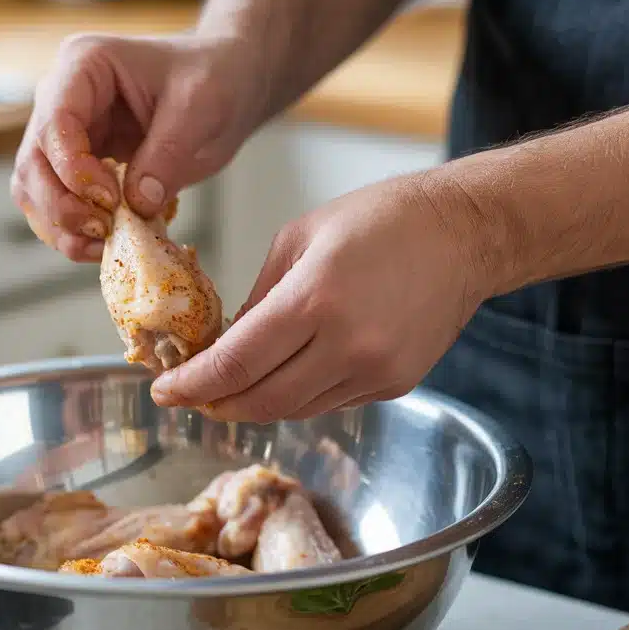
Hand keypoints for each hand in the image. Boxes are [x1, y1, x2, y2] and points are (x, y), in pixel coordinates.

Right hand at [12, 32, 263, 260]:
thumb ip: (167, 153)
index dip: (73, 169)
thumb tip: (138, 204)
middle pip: (34, 162)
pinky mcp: (77, 169)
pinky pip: (57, 208)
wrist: (227, 86)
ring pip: (34, 191)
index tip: (110, 199)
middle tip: (103, 230)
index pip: (55, 122)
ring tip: (105, 243)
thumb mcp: (201, 107)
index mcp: (84, 65)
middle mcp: (61, 99)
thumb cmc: (213, 79)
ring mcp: (65, 137)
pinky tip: (107, 245)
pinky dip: (74, 234)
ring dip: (62, 226)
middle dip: (61, 206)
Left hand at [150, 173, 497, 421]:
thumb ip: (258, 299)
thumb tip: (225, 345)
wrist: (464, 234)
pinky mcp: (396, 385)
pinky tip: (282, 378)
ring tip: (228, 389)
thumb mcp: (298, 239)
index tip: (164, 392)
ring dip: (254, 404)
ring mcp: (376, 371)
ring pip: (294, 409)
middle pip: (261, 401)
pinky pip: (329, 403)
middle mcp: (347, 345)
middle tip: (190, 396)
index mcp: (315, 299)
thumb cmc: (379, 220)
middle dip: (216, 404)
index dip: (193, 385)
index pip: (236, 363)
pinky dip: (296, 397)